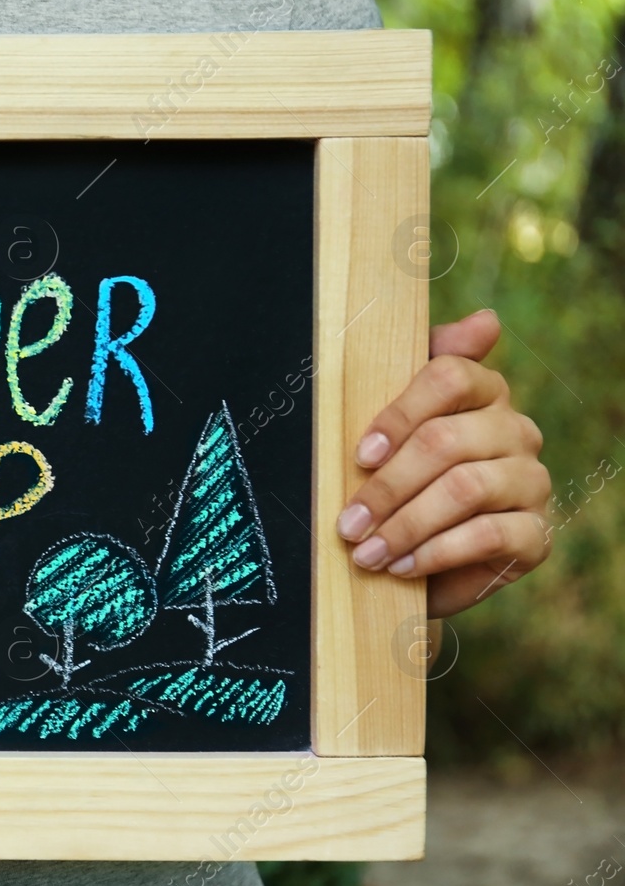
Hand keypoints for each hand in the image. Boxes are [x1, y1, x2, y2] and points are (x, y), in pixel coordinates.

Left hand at [337, 309, 550, 617]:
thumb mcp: (391, 429)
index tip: (360, 455)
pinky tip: (401, 566)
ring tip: (366, 551)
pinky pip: (488, 536)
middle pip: (447, 440)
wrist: (414, 562)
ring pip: (466, 488)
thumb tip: (487, 319)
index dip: (400, 414)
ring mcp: (532, 482)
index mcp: (482, 392)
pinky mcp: (537, 534)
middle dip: (387, 486)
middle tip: (348, 523)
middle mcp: (515, 431)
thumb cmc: (398, 483)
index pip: (450, 376)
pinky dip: (435, 553)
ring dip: (406, 524)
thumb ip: (420, 370)